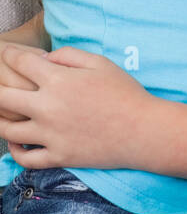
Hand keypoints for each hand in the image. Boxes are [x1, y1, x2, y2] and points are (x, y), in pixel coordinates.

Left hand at [0, 44, 148, 168]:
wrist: (145, 131)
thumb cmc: (125, 94)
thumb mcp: (100, 63)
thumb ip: (67, 55)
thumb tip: (42, 60)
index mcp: (58, 80)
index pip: (19, 63)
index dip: (8, 56)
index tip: (6, 55)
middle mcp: (48, 108)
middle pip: (2, 96)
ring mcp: (51, 135)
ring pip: (6, 129)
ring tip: (0, 114)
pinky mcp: (59, 156)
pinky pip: (25, 158)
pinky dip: (14, 150)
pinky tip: (16, 141)